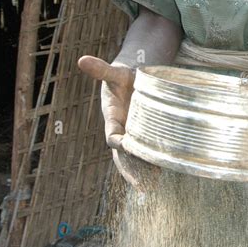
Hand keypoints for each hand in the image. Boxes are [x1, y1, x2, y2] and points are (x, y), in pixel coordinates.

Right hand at [77, 55, 160, 188]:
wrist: (133, 80)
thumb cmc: (123, 77)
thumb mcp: (115, 72)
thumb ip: (101, 69)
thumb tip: (82, 60)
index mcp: (112, 118)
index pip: (112, 136)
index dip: (118, 142)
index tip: (126, 146)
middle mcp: (122, 131)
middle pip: (123, 156)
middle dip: (130, 170)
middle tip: (142, 186)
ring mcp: (134, 135)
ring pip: (135, 159)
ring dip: (144, 172)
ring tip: (154, 186)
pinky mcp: (145, 136)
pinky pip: (147, 153)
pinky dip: (154, 164)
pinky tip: (165, 173)